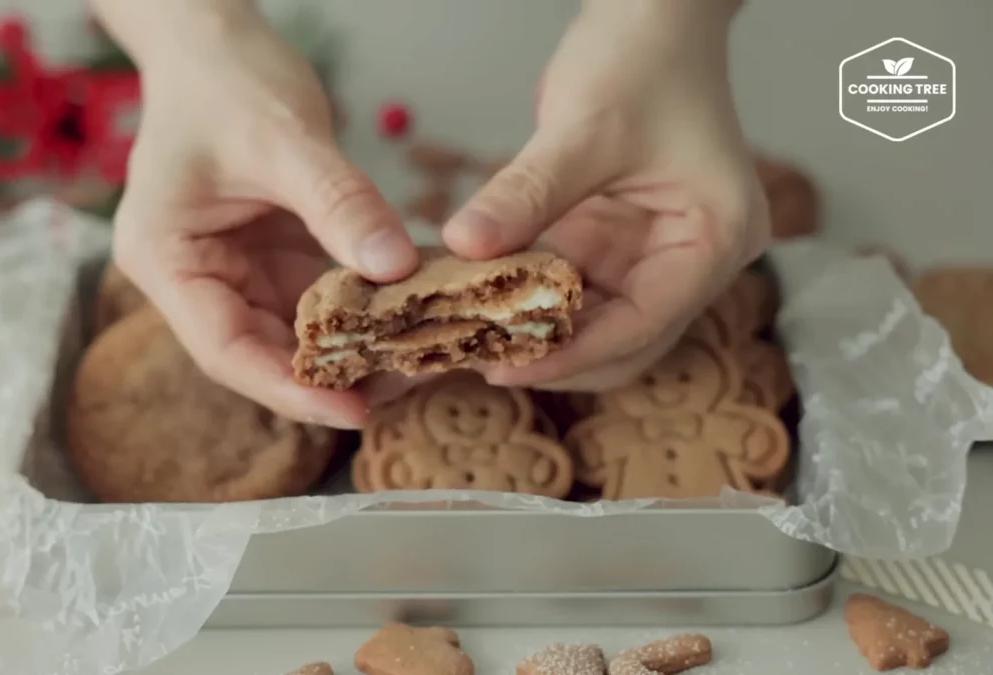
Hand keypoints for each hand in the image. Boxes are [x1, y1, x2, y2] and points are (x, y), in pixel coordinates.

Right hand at [99, 0, 418, 427]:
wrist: (215, 41)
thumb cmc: (224, 80)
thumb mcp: (281, 139)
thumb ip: (338, 204)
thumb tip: (396, 269)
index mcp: (167, 260)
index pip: (225, 350)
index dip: (288, 389)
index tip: (352, 411)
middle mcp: (199, 276)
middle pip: (265, 350)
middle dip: (333, 374)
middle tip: (407, 383)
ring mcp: (239, 267)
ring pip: (301, 328)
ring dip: (357, 344)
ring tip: (421, 355)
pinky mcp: (275, 253)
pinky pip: (324, 292)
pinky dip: (366, 304)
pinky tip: (415, 310)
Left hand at [444, 0, 767, 391]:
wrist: (652, 15)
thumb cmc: (643, 57)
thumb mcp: (583, 128)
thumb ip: (525, 193)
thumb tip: (464, 246)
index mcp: (714, 239)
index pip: (645, 323)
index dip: (575, 354)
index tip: (506, 365)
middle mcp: (692, 260)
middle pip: (624, 340)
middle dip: (554, 356)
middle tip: (477, 360)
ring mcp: (653, 254)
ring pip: (594, 324)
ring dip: (537, 334)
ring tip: (470, 342)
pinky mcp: (616, 243)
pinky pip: (572, 290)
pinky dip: (529, 300)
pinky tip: (479, 305)